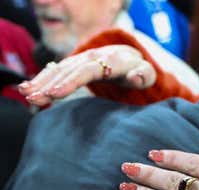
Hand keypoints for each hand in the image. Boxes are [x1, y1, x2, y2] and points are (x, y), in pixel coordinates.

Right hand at [18, 45, 155, 105]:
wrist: (130, 58)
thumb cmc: (140, 72)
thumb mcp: (147, 75)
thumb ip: (144, 75)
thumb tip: (135, 77)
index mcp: (112, 60)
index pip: (88, 70)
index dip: (71, 81)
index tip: (56, 93)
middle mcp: (93, 57)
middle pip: (68, 70)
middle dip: (50, 84)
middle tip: (34, 98)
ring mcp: (81, 60)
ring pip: (59, 69)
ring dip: (41, 82)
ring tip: (26, 95)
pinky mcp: (74, 65)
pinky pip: (55, 71)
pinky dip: (41, 79)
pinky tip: (28, 89)